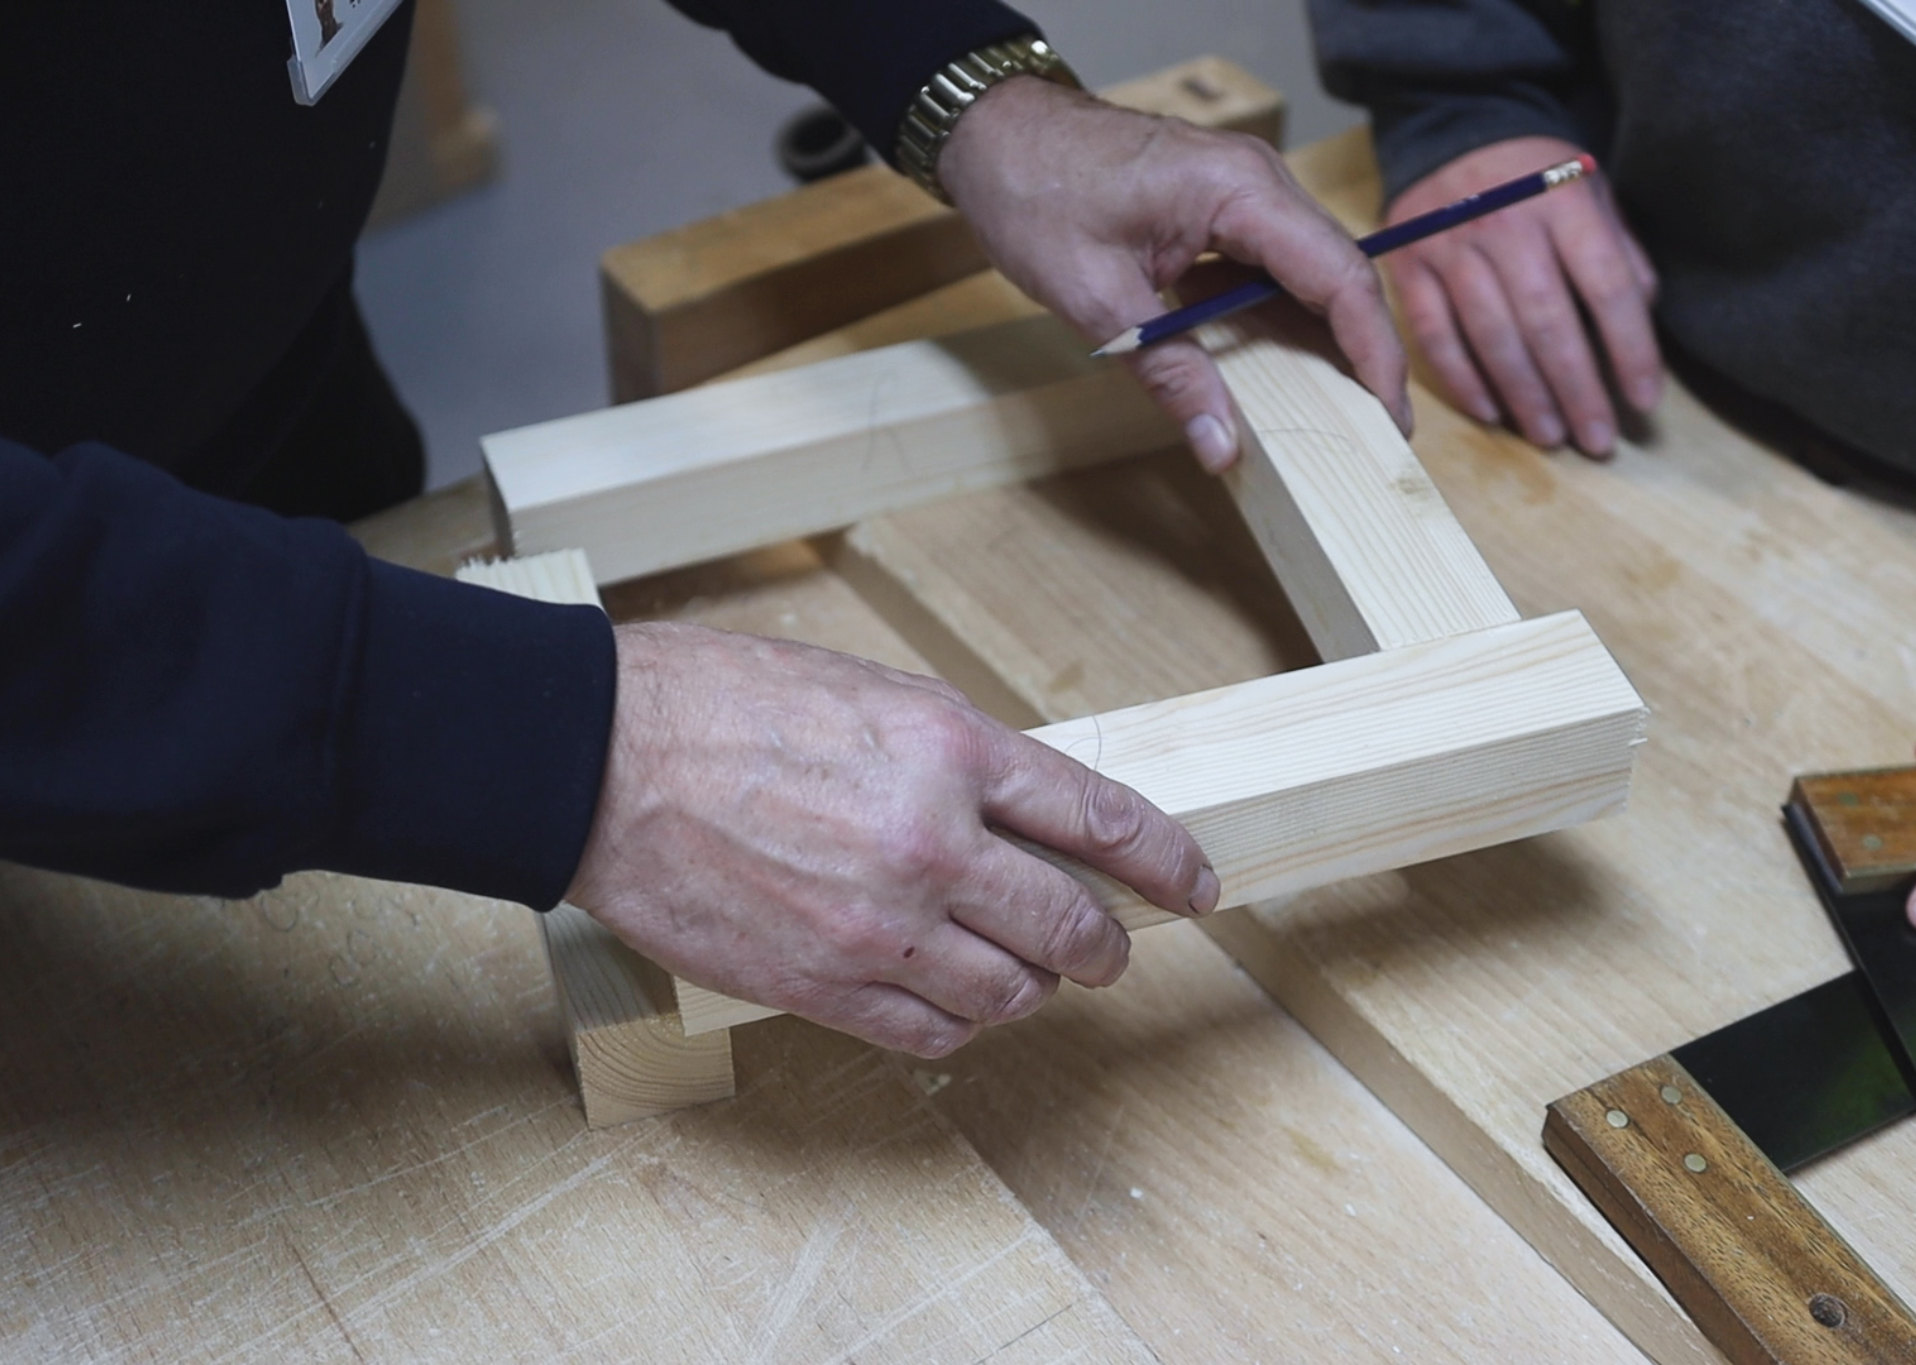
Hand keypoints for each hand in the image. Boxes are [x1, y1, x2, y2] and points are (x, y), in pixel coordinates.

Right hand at [565, 622, 1218, 1056]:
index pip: (1101, 819)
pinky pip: (932, 1032)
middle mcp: (932, 843)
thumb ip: (958, 753)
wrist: (596, 761)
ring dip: (1033, 986)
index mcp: (951, 748)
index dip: (1165, 859)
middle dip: (1106, 944)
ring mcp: (879, 926)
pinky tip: (953, 1000)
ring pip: (1010, 992)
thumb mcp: (869, 690)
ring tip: (1025, 974)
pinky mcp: (822, 986)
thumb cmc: (719, 702)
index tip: (1196, 883)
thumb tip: (1025, 806)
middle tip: (1109, 950)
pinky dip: (962, 1023)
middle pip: (1071, 923)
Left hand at [938, 76, 1410, 472]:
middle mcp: (1257, 183)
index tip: (1387, 416)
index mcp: (1240, 192)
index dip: (1374, 353)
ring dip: (1330, 342)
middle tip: (1378, 433)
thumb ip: (1168, 374)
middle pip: (1341, 275)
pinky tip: (1282, 374)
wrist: (992, 135)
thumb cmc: (1035, 193)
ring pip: (1312, 274)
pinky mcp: (1220, 209)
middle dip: (1366, 356)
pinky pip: (1273, 269)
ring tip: (1344, 414)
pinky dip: (1285, 322)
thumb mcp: (1096, 300)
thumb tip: (1222, 446)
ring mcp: (1242, 193)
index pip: (1339, 276)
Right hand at [1382, 136, 1660, 457]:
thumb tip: (1639, 320)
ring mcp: (1451, 246)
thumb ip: (1619, 254)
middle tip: (1595, 440)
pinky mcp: (1410, 266)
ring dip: (1523, 395)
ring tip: (1549, 436)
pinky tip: (1490, 412)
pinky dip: (1462, 380)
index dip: (1629, 350)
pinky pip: (1435, 335)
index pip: (1606, 287)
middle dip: (1575, 389)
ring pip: (1492, 335)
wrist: (1454, 130)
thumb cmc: (1536, 175)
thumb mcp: (1592, 192)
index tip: (1642, 401)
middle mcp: (1506, 224)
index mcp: (1563, 202)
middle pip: (1547, 322)